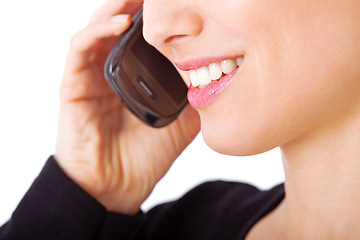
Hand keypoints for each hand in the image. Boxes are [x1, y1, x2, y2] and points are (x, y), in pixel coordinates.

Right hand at [55, 0, 199, 214]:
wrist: (116, 188)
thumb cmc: (143, 158)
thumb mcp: (180, 127)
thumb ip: (196, 104)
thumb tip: (219, 84)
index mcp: (134, 80)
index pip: (143, 40)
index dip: (157, 21)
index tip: (178, 7)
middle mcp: (111, 73)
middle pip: (120, 27)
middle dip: (137, 7)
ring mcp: (91, 77)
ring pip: (98, 28)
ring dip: (117, 7)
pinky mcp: (73, 86)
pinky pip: (80, 48)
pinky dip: (97, 30)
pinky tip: (120, 22)